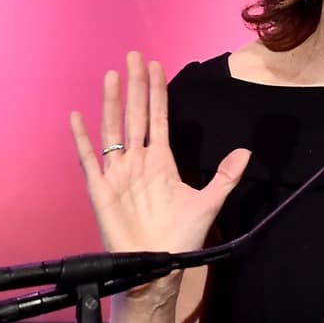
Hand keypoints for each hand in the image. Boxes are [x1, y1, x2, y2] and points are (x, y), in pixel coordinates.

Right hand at [69, 53, 250, 310]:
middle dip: (135, 86)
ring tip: (112, 76)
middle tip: (134, 56)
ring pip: (113, 130)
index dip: (157, 93)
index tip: (157, 66)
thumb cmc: (180, 237)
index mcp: (161, 162)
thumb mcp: (209, 203)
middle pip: (134, 115)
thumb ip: (225, 177)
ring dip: (112, 103)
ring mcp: (118, 174)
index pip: (158, 119)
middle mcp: (138, 162)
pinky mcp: (101, 189)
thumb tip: (246, 152)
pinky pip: (89, 160)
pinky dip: (82, 139)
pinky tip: (77, 116)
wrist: (157, 266)